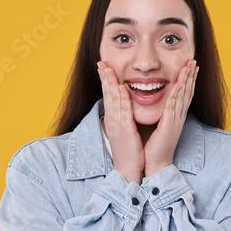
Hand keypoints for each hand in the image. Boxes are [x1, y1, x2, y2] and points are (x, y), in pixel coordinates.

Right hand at [97, 61, 144, 183]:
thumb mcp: (125, 131)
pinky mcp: (124, 130)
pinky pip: (123, 111)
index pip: (108, 95)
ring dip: (111, 82)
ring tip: (108, 68)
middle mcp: (112, 119)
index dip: (105, 80)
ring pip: (113, 99)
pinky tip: (121, 87)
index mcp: (113, 119)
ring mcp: (117, 124)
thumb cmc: (129, 151)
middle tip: (101, 62)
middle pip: (107, 94)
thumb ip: (124, 118)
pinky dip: (121, 98)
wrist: (128, 169)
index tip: (103, 67)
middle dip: (104, 77)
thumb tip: (125, 107)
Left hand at [144, 60, 198, 176]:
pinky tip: (180, 83)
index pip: (184, 94)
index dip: (188, 80)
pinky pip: (174, 106)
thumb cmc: (154, 146)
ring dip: (187, 80)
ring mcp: (176, 120)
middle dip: (191, 76)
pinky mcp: (170, 125)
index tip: (191, 67)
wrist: (155, 164)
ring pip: (183, 96)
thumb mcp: (159, 125)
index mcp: (175, 116)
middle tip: (194, 61)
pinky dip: (178, 94)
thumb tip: (155, 101)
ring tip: (191, 66)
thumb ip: (160, 114)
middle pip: (187, 92)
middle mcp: (178, 116)